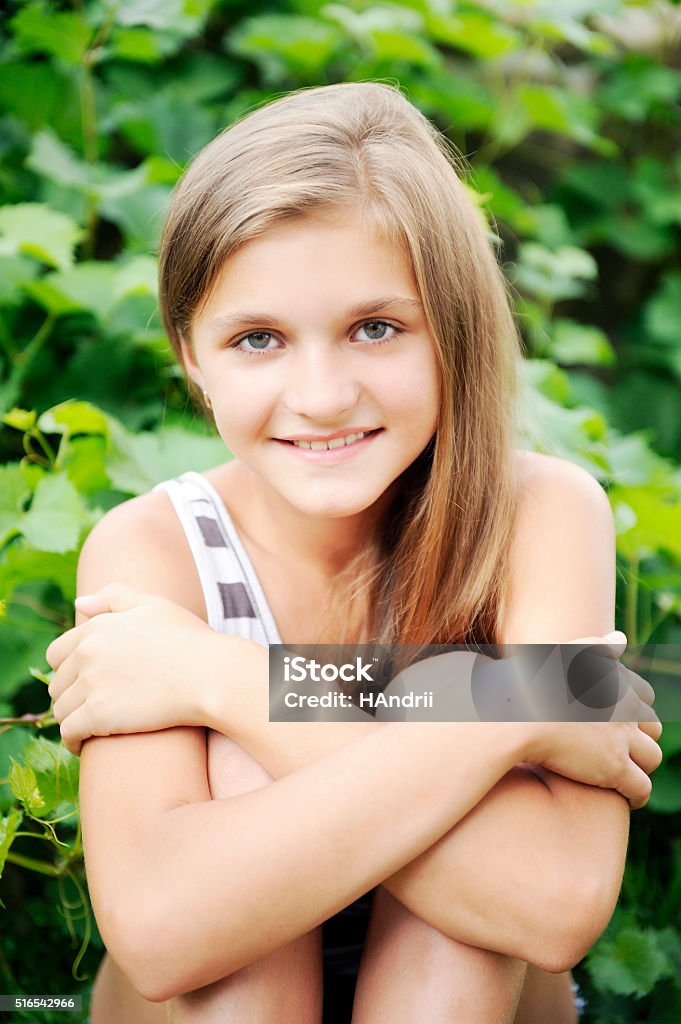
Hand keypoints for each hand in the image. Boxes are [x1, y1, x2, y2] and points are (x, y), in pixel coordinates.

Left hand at [45, 584, 222, 755]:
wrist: (211, 674)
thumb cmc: (190, 640)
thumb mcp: (155, 605)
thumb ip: (115, 597)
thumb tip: (79, 604)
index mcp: (96, 627)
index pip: (57, 653)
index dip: (68, 670)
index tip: (82, 682)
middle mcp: (87, 653)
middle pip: (57, 683)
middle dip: (70, 695)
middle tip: (88, 706)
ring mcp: (91, 684)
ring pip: (60, 710)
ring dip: (71, 719)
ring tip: (88, 727)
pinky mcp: (99, 715)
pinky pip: (68, 732)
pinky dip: (72, 741)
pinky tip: (82, 745)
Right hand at [517, 630, 662, 809]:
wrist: (513, 713)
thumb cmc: (526, 683)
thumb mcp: (564, 654)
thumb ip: (595, 646)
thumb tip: (621, 639)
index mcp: (613, 678)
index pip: (645, 696)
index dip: (637, 711)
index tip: (624, 721)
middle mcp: (624, 705)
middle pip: (653, 726)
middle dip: (643, 738)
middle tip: (625, 749)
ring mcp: (622, 737)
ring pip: (652, 757)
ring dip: (641, 767)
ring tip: (627, 774)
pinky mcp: (615, 767)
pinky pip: (642, 788)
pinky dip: (637, 795)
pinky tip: (626, 798)